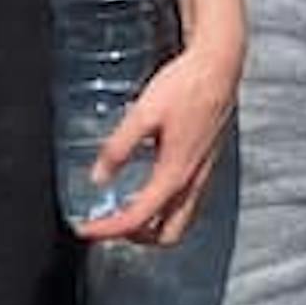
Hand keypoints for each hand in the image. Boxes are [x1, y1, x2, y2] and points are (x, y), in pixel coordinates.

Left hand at [80, 27, 241, 250]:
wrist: (220, 65)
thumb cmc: (187, 85)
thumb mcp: (143, 114)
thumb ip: (118, 148)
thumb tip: (98, 177)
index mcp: (174, 174)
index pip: (136, 220)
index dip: (106, 230)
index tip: (85, 229)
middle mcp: (192, 181)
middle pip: (167, 236)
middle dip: (136, 238)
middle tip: (109, 224)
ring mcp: (204, 174)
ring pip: (180, 222)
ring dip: (153, 226)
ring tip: (126, 210)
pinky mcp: (207, 163)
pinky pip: (187, 202)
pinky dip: (166, 208)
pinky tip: (149, 185)